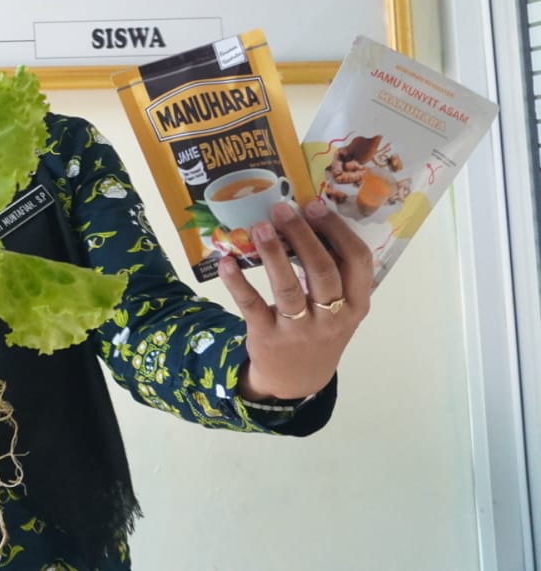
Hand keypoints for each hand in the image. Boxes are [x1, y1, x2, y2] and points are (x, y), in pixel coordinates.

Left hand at [217, 198, 372, 400]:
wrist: (296, 378)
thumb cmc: (319, 329)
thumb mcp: (340, 307)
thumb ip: (332, 272)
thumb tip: (309, 218)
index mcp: (356, 304)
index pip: (357, 261)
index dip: (337, 231)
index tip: (315, 205)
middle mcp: (332, 318)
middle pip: (322, 271)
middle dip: (303, 236)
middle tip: (282, 209)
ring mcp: (300, 329)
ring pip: (288, 288)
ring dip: (273, 254)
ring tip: (260, 227)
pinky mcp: (267, 336)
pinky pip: (251, 306)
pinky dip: (238, 282)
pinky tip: (227, 262)